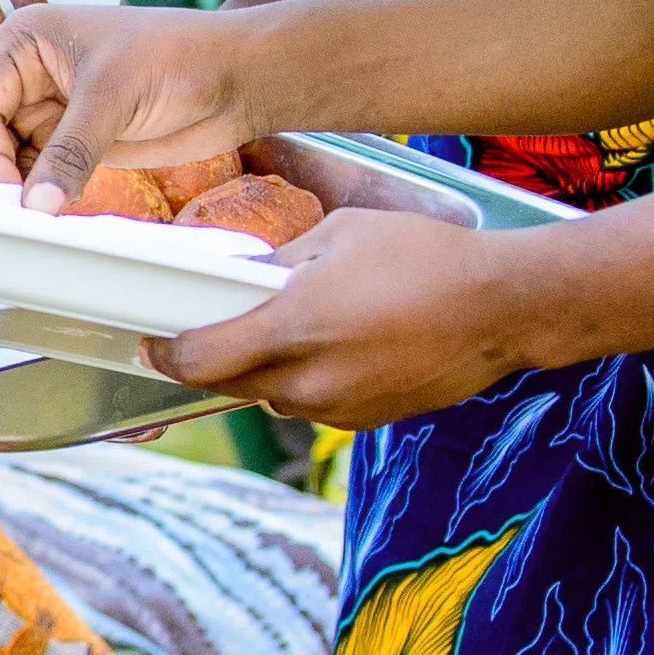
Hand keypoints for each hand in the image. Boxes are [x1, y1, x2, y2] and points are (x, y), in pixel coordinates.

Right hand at [0, 2, 269, 202]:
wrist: (234, 78)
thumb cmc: (178, 57)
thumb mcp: (115, 96)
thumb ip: (70, 151)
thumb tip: (34, 206)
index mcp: (23, 41)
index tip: (9, 192)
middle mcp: (24, 74)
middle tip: (7, 210)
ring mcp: (45, 110)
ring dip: (6, 187)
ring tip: (26, 219)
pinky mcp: (69, 142)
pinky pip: (33, 174)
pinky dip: (33, 196)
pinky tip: (46, 216)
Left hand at [152, 205, 528, 427]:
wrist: (501, 308)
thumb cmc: (425, 257)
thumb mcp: (339, 234)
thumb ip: (281, 262)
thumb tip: (247, 277)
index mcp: (294, 327)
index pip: (201, 359)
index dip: (167, 353)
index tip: (152, 341)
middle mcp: (309, 379)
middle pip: (229, 383)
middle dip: (212, 359)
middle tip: (210, 328)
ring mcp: (338, 407)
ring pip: (272, 395)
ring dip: (264, 370)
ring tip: (292, 329)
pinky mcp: (365, 420)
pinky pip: (314, 403)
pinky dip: (308, 380)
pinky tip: (337, 346)